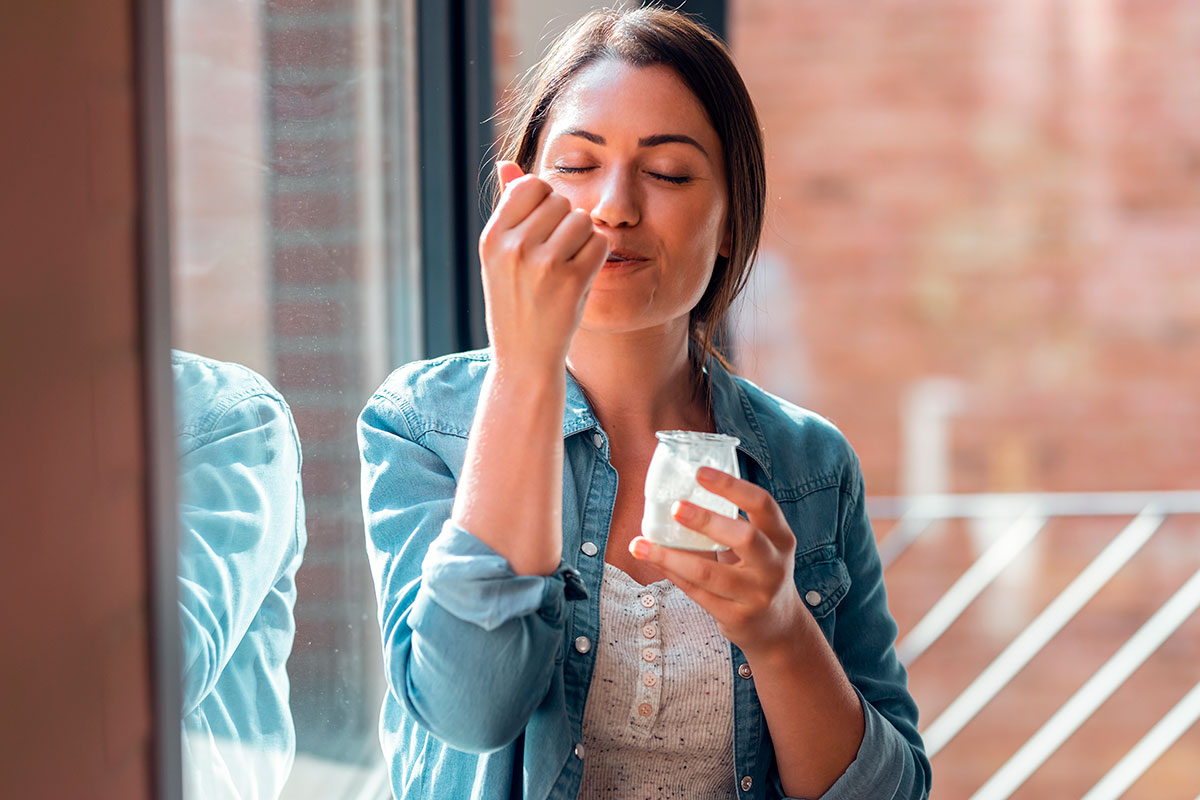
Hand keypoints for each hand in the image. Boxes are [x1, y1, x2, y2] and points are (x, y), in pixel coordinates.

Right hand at [479, 161, 609, 370]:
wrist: (523, 357)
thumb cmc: (514, 301)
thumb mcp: (500, 256)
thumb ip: (507, 208)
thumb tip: (506, 164)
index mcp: (492, 237)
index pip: (530, 185)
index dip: (544, 202)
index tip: (542, 229)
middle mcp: (513, 247)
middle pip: (560, 200)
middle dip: (565, 221)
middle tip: (555, 253)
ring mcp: (543, 265)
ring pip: (582, 219)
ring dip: (583, 238)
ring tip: (567, 264)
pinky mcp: (571, 282)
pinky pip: (599, 243)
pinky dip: (596, 256)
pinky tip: (581, 276)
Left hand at [629, 466, 806, 656]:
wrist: (778, 628)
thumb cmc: (759, 572)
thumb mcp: (763, 545)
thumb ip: (734, 522)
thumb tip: (683, 489)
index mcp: (781, 538)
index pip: (762, 504)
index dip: (731, 486)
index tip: (700, 472)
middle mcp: (773, 566)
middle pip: (744, 538)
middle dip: (707, 521)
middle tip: (676, 507)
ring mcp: (756, 594)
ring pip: (709, 573)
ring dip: (671, 557)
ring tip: (641, 543)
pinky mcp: (736, 617)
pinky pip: (697, 593)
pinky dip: (672, 573)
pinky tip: (653, 559)